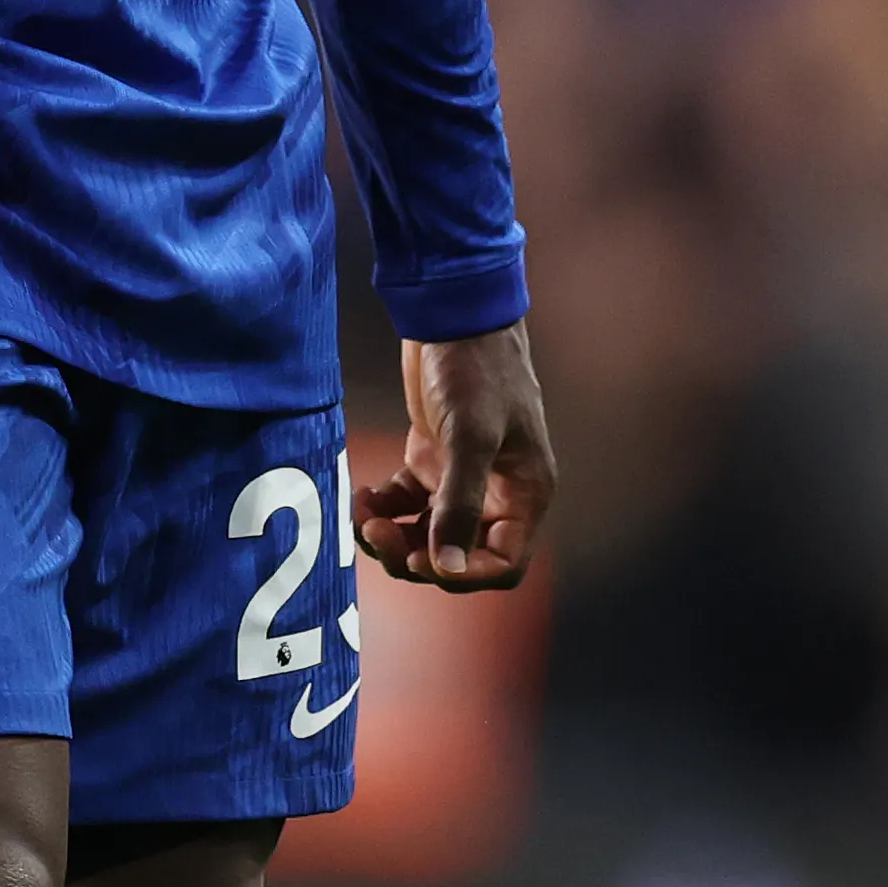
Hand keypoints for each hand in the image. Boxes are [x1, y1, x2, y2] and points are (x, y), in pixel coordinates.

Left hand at [356, 322, 551, 591]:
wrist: (453, 313)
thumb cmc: (477, 370)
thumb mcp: (470, 437)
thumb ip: (458, 506)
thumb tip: (448, 569)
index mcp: (524, 493)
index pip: (502, 562)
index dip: (463, 573)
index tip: (421, 558)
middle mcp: (498, 493)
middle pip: (459, 556)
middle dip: (416, 555)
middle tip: (379, 533)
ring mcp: (464, 479)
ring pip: (428, 536)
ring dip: (393, 536)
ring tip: (365, 514)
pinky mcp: (433, 461)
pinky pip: (406, 506)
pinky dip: (383, 509)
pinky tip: (364, 493)